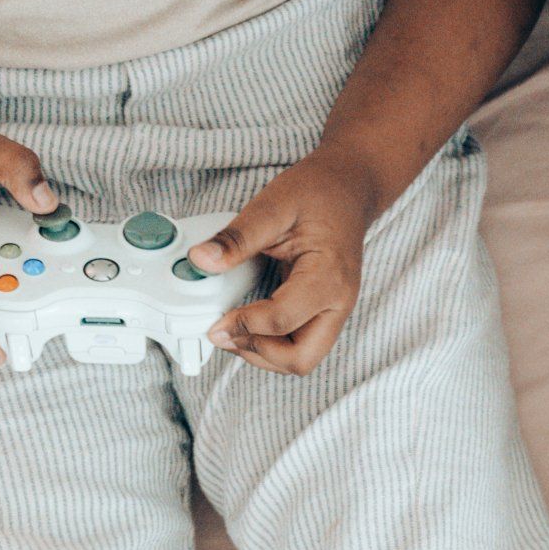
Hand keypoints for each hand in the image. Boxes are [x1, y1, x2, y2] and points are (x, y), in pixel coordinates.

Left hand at [186, 153, 376, 373]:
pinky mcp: (324, 313)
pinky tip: (249, 325)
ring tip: (234, 333)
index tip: (215, 322)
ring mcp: (334, 311)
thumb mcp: (273, 206)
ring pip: (301, 359)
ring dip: (264, 354)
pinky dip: (272, 344)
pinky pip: (300, 344)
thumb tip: (201, 260)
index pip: (283, 320)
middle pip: (301, 360)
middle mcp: (338, 303)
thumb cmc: (318, 194)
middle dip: (259, 353)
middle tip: (226, 335)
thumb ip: (236, 237)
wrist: (348, 190)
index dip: (244, 326)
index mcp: (328, 277)